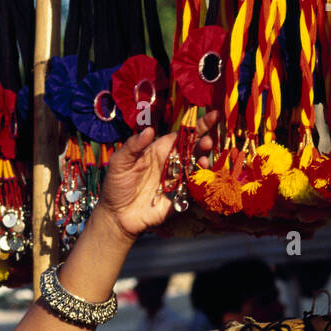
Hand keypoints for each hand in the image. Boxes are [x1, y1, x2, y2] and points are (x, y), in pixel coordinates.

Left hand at [97, 110, 218, 240]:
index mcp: (159, 150)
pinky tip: (200, 177)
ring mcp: (176, 181)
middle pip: (193, 150)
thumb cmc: (116, 186)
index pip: (182, 135)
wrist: (116, 216)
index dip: (198, 125)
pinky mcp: (179, 198)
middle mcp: (171, 163)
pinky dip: (200, 182)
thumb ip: (133, 146)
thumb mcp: (119, 163)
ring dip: (203, 162)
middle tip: (208, 141)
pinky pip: (193, 189)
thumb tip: (149, 130)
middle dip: (204, 143)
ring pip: (196, 168)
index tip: (214, 115)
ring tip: (204, 159)